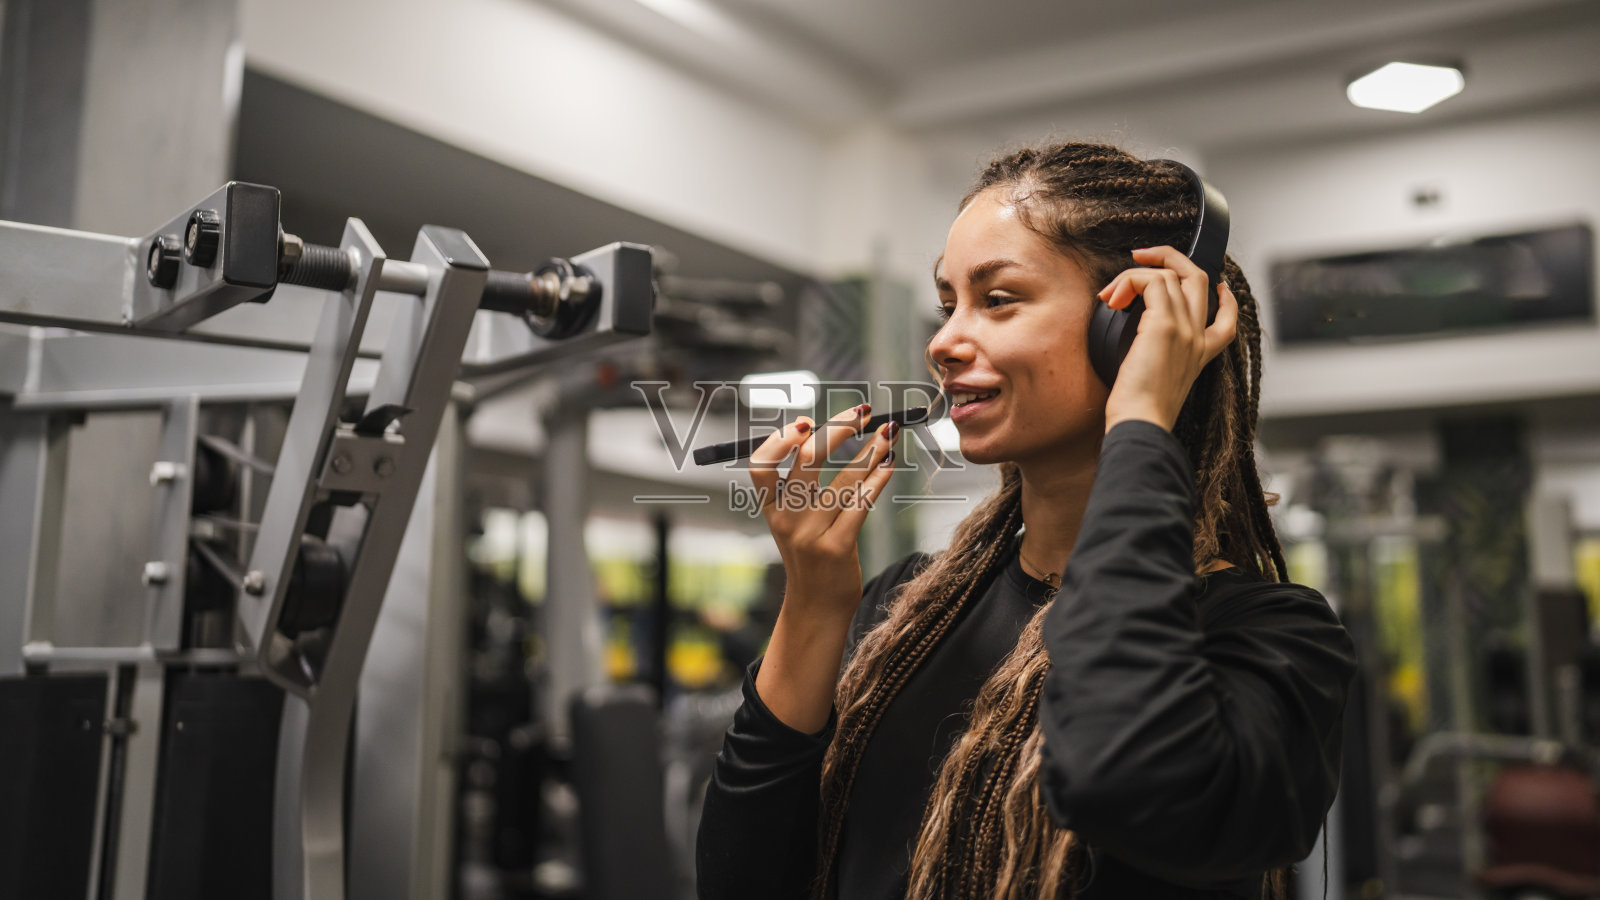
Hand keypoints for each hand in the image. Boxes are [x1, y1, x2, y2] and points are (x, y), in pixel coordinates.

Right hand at [748, 403, 900, 619]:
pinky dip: (878, 479)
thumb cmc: (810, 558)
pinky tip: (890, 465)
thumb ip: (799, 488)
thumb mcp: (792, 523)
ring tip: (889, 434)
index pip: (760, 465)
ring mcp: (811, 534)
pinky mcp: (837, 547)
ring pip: (844, 480)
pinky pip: (861, 503)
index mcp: (771, 509)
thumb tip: (825, 434)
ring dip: (872, 451)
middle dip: (838, 429)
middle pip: (807, 462)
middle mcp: (787, 519)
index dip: (779, 440)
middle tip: (862, 411)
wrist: (816, 608)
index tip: (805, 422)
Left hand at [1097, 245, 1238, 432]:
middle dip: (1170, 258)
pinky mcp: (1164, 326)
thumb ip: (1158, 357)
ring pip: (1170, 274)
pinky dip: (1129, 282)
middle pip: (1199, 278)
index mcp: (1201, 354)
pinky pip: (1151, 281)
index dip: (1224, 296)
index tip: (1215, 285)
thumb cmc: (1140, 412)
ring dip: (1134, 274)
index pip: (1227, 317)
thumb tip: (1137, 341)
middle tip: (1139, 258)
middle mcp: (1198, 337)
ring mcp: (1185, 329)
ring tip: (1110, 294)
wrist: (1142, 425)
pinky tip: (1112, 300)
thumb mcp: (1158, 381)